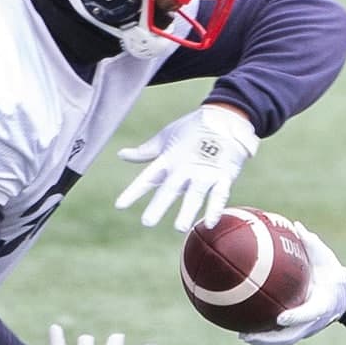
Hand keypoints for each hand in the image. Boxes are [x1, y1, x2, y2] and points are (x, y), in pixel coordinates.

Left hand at [114, 103, 256, 231]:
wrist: (226, 116)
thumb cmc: (192, 127)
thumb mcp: (166, 137)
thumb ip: (145, 152)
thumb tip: (121, 155)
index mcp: (168, 159)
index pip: (148, 178)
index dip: (133, 192)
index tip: (119, 205)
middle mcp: (184, 167)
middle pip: (170, 188)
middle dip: (159, 205)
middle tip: (147, 222)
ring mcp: (205, 172)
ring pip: (194, 194)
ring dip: (187, 211)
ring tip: (179, 228)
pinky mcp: (224, 175)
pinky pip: (219, 194)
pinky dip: (215, 209)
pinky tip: (209, 223)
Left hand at [240, 220, 345, 344]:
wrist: (343, 293)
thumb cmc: (331, 272)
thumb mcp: (325, 257)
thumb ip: (311, 244)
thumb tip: (295, 225)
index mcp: (325, 303)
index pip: (310, 313)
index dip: (296, 317)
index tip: (280, 317)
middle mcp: (316, 320)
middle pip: (293, 335)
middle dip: (271, 338)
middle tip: (250, 335)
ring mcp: (308, 328)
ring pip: (285, 339)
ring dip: (264, 341)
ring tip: (243, 336)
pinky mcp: (300, 329)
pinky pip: (282, 336)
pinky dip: (265, 335)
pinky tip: (246, 330)